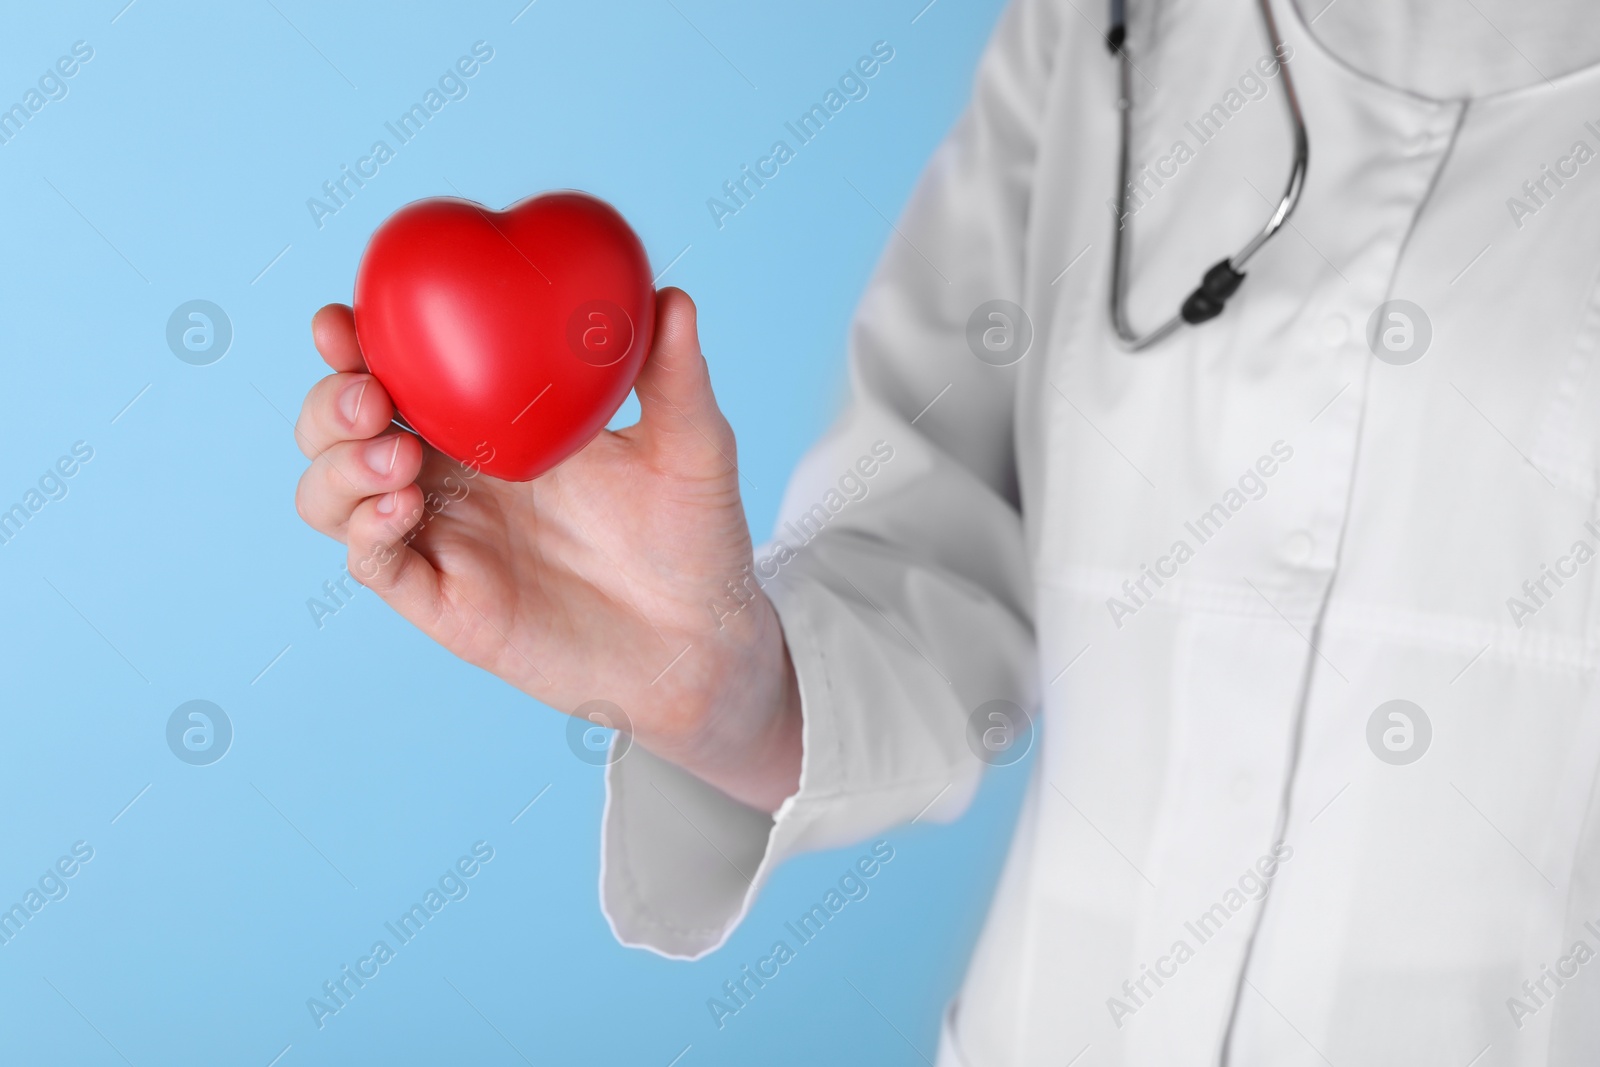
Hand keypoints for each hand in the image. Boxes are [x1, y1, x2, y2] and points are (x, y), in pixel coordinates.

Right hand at [292, 289, 800, 811]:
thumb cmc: (694, 535)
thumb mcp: (690, 444)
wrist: (705, 637)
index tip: (343, 321)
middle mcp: (454, 477)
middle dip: (329, 402)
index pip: (399, 370)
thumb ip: (675, 374)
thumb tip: (672, 298)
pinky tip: (404, 505)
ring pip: (333, 496)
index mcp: (492, 423)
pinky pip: (375, 564)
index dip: (353, 344)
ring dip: (337, 466)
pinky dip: (367, 530)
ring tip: (395, 452)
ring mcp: (445, 540)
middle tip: (371, 394)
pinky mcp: (447, 602)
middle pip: (341, 429)